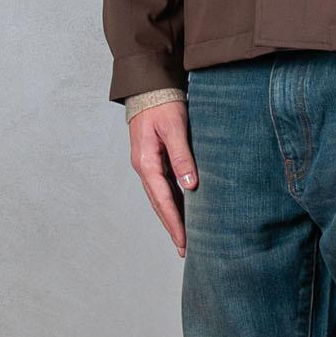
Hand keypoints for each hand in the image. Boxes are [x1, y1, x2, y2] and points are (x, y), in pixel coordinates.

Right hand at [128, 100, 197, 256]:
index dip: (174, 223)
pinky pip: (164, 186)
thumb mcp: (175, 128)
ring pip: (161, 197)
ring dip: (172, 217)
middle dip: (172, 227)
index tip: (184, 242)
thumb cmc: (163, 105)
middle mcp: (144, 167)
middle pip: (159, 204)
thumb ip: (182, 156)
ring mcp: (148, 164)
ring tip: (185, 237)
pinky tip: (183, 210)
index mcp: (146, 163)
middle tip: (185, 250)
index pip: (162, 201)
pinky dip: (173, 201)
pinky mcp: (155, 158)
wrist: (149, 86)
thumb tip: (191, 185)